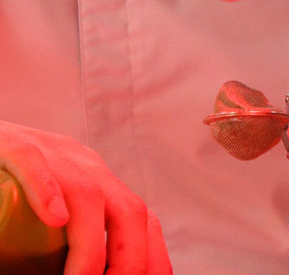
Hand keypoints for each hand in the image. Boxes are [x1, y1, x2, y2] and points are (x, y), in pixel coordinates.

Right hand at [0, 121, 171, 273]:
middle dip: (131, 258)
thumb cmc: (11, 176)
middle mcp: (84, 166)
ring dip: (90, 247)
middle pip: (127, 210)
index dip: (153, 254)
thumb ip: (69, 235)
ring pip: (87, 195)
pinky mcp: (15, 146)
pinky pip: (35, 164)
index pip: (139, 217)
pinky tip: (55, 219)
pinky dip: (48, 192)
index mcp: (97, 181)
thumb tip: (84, 271)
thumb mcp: (52, 203)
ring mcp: (52, 155)